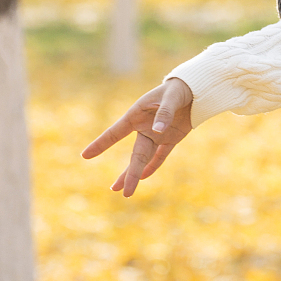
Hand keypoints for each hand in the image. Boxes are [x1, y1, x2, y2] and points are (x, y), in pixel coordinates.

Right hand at [82, 78, 195, 196]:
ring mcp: (157, 134)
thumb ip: (165, 113)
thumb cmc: (177, 89)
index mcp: (136, 115)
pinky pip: (161, 155)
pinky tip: (143, 177)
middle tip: (116, 190)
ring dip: (136, 174)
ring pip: (145, 158)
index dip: (101, 144)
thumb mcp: (171, 97)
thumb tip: (157, 130)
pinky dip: (154, 166)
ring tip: (125, 192)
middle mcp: (144, 127)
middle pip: (135, 154)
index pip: (115, 132)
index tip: (85, 155)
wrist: (194, 88)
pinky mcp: (172, 138)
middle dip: (128, 173)